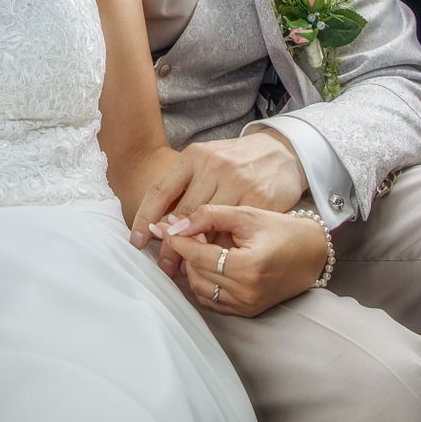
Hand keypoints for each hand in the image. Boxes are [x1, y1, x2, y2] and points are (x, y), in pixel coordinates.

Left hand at [129, 132, 307, 277]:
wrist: (282, 151)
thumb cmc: (237, 161)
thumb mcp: (206, 160)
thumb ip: (183, 185)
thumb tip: (158, 222)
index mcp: (195, 156)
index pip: (160, 190)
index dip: (145, 218)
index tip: (138, 242)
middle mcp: (215, 167)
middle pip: (183, 215)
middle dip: (171, 246)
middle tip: (163, 266)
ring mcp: (239, 183)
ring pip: (209, 228)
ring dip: (195, 254)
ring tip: (185, 269)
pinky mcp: (260, 200)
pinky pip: (236, 233)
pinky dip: (223, 252)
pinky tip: (215, 263)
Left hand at [161, 205, 328, 316]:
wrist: (312, 253)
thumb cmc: (281, 229)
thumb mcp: (247, 215)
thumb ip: (210, 216)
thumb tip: (176, 223)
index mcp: (246, 267)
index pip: (197, 255)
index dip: (176, 239)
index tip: (160, 225)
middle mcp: (245, 292)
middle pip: (195, 272)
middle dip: (184, 250)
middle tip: (180, 229)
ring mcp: (246, 305)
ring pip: (199, 288)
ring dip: (191, 266)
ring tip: (196, 245)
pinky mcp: (246, 311)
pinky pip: (211, 299)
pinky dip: (203, 281)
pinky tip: (205, 263)